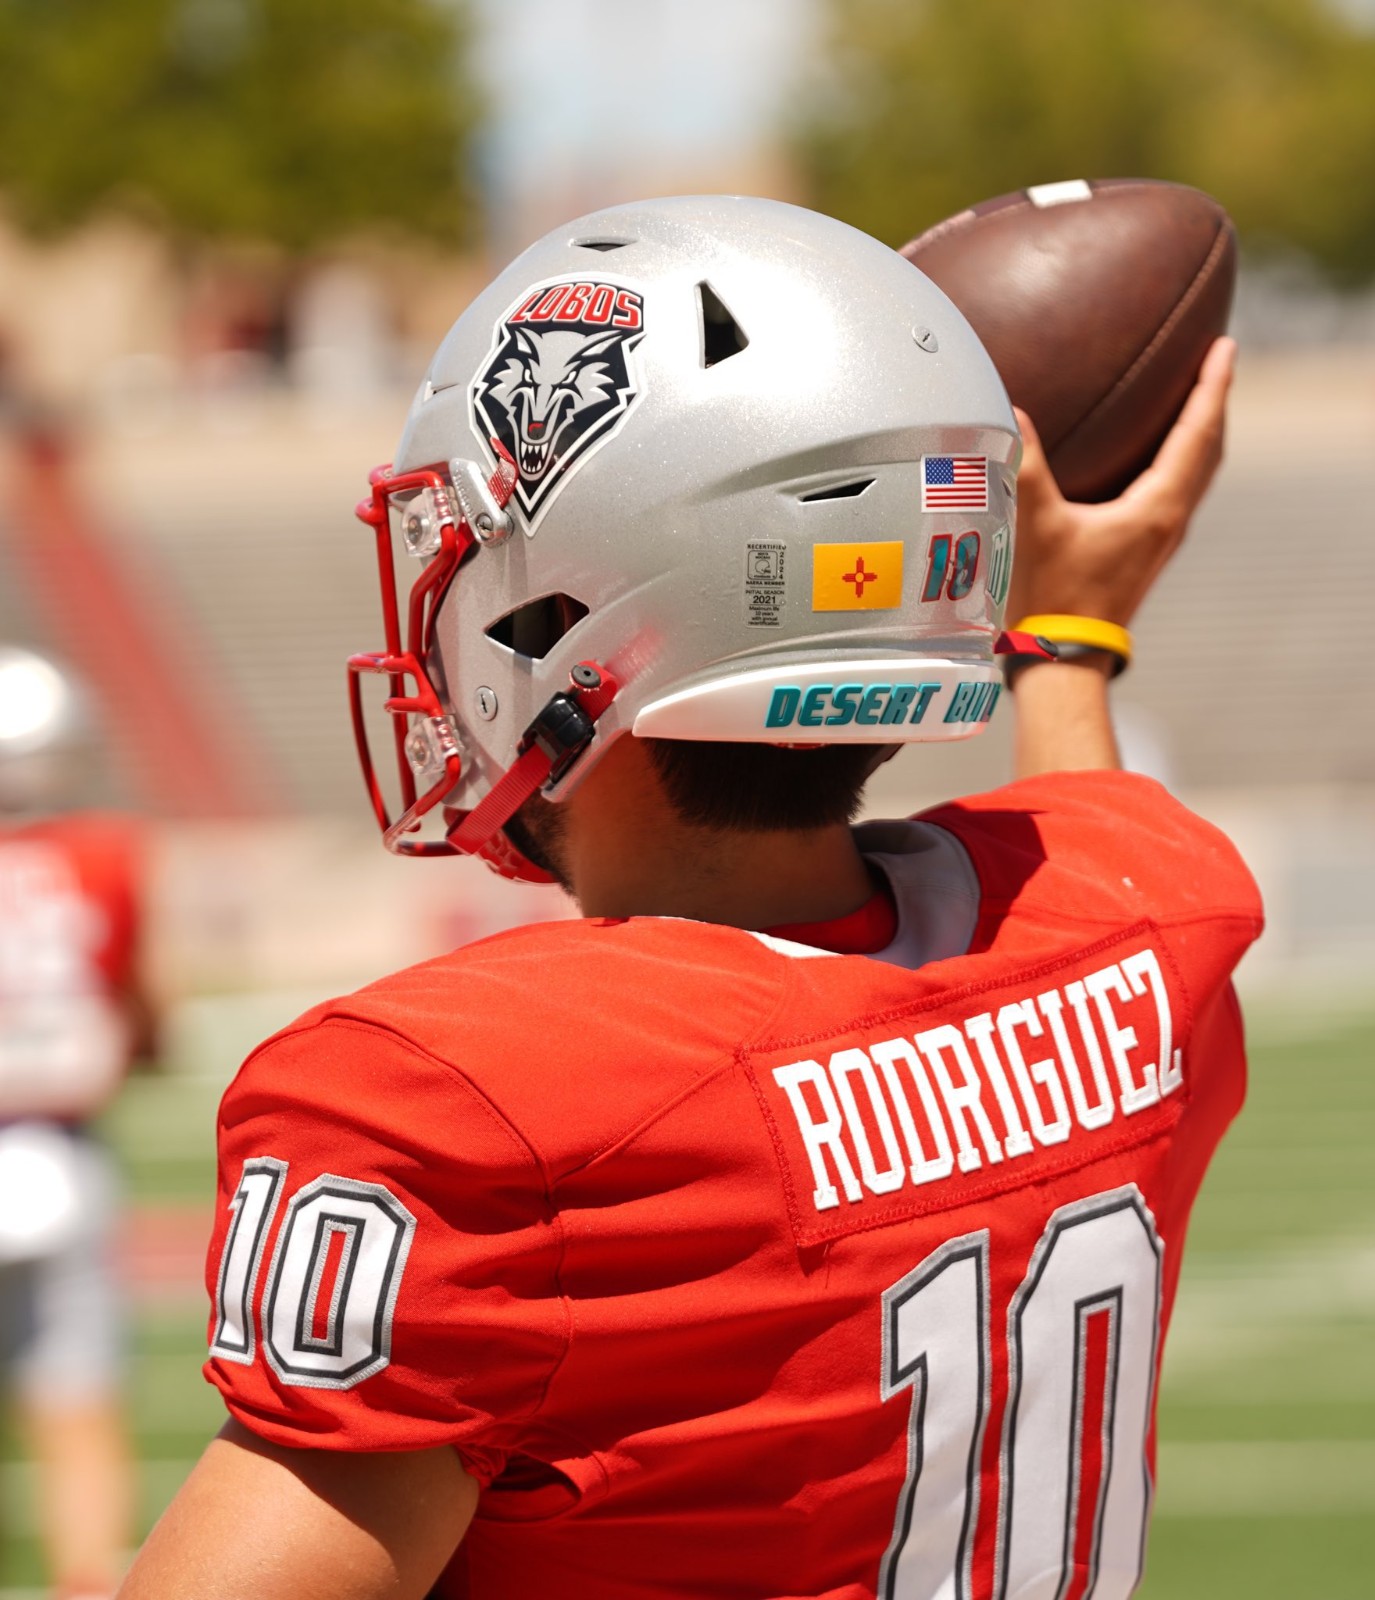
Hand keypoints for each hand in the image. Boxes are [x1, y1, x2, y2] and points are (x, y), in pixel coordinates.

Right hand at [1006, 337, 1234, 626]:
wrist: (1063, 657)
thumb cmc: (1052, 596)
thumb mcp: (1035, 523)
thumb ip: (1026, 464)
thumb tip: (1011, 411)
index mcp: (1156, 507)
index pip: (1196, 432)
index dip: (1211, 386)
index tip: (1224, 347)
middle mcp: (1170, 520)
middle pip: (1209, 449)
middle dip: (1213, 402)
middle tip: (1216, 362)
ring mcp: (1162, 540)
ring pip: (1199, 473)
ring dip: (1202, 433)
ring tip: (1197, 401)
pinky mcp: (1147, 553)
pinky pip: (1180, 492)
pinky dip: (1183, 462)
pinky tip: (1161, 459)